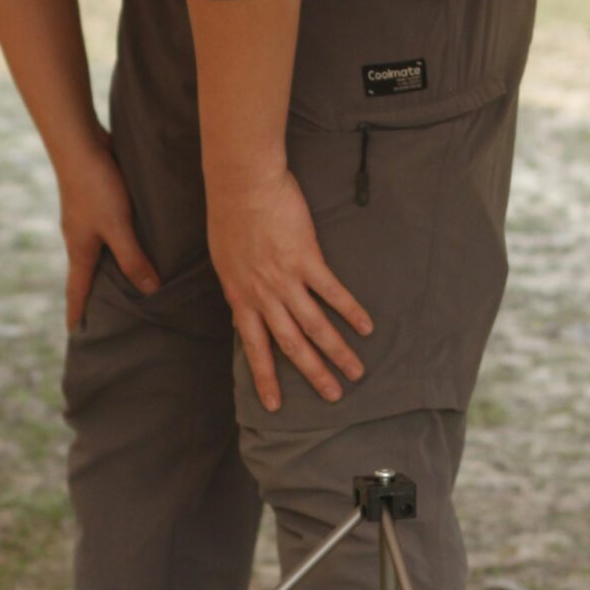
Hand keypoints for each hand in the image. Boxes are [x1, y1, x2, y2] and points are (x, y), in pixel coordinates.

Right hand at [57, 133, 159, 330]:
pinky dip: (115, 244)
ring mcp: (85, 219)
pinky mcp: (95, 201)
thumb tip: (150, 290)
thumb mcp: (118, 227)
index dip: (77, 313)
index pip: (76, 291)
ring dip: (106, 268)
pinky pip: (105, 231)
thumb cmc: (96, 186)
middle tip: (103, 316)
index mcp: (80, 250)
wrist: (79, 143)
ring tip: (122, 282)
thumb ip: (133, 258)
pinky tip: (131, 239)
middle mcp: (79, 238)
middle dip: (92, 295)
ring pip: (96, 251)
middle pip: (85, 274)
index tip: (75, 334)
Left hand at [206, 169, 372, 410]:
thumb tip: (245, 309)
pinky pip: (332, 292)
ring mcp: (286, 279)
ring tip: (355, 371)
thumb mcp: (224, 260)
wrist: (241, 184)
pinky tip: (365, 326)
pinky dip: (350, 311)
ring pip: (315, 326)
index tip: (274, 405)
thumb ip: (239, 287)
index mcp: (240, 296)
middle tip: (332, 397)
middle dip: (312, 374)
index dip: (265, 377)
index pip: (254, 347)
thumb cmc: (228, 215)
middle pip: (290, 345)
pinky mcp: (307, 259)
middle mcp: (263, 295)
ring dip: (337, 352)